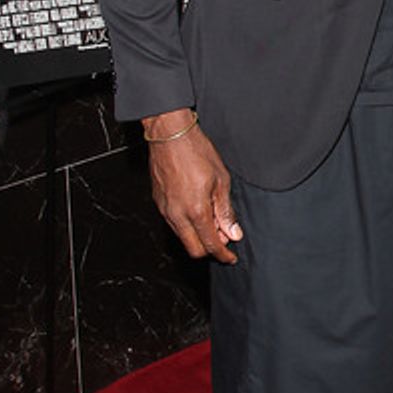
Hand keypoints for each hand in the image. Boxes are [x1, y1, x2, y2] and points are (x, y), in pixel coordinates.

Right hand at [143, 112, 241, 263]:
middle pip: (194, 249)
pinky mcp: (159, 202)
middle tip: (224, 236)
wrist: (170, 135)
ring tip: (213, 218)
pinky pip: (174, 223)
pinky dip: (188, 225)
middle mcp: (177, 215)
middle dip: (210, 248)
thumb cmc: (195, 151)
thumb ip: (225, 211)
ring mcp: (165, 209)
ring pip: (182, 237)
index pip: (210, 245)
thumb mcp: (221, 180)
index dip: (223, 254)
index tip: (231, 256)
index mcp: (195, 210)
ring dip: (199, 236)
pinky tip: (199, 210)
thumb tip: (233, 232)